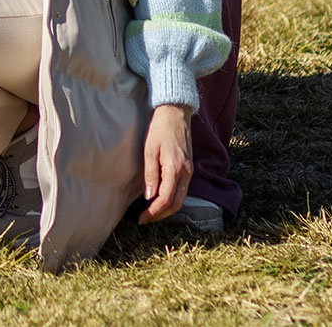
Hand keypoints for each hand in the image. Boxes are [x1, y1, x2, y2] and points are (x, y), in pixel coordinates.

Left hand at [139, 102, 194, 222]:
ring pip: (181, 199)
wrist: (176, 113)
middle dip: (160, 215)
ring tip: (150, 213)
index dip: (154, 212)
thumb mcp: (149, 150)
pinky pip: (183, 190)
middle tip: (144, 219)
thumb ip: (150, 174)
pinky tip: (160, 200)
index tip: (141, 217)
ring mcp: (190, 171)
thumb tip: (149, 197)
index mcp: (175, 168)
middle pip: (176, 204)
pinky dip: (172, 200)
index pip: (166, 199)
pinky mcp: (190, 169)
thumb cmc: (160, 129)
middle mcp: (186, 172)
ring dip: (167, 209)